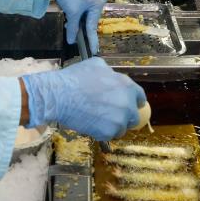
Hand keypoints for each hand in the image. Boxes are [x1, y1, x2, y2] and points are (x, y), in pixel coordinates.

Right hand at [21, 57, 145, 139]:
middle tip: (110, 115)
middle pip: (134, 116)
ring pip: (121, 128)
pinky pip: (109, 135)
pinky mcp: (108, 132)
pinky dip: (101, 132)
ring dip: (112, 125)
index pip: (140, 97)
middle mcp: (127, 104)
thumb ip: (110, 73)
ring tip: (96, 119)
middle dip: (124, 116)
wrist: (59, 95)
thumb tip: (112, 76)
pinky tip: (90, 124)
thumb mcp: (97, 65)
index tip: (129, 105)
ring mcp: (119, 120)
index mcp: (126, 86)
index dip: (134, 101)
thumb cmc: (75, 78)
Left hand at [37, 0, 106, 49]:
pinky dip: (76, 17)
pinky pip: (82, 11)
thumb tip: (72, 41)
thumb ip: (73, 28)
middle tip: (79, 43)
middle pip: (90, 21)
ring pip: (85, 17)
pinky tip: (70, 22)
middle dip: (82, 30)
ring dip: (77, 24)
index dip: (92, 40)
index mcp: (98, 3)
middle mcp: (98, 0)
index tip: (94, 51)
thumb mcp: (71, 13)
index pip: (93, 25)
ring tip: (70, 30)